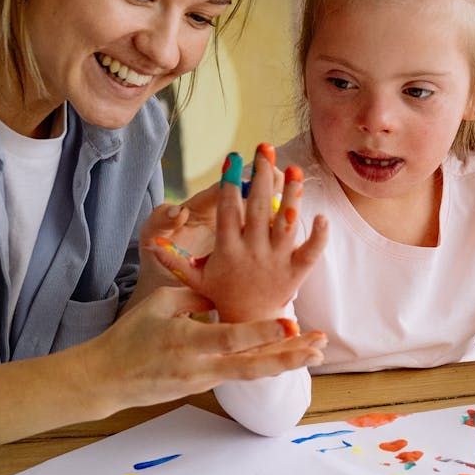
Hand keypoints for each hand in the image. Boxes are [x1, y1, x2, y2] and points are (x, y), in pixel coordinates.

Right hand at [83, 286, 326, 410]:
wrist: (108, 379)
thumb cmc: (130, 335)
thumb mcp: (159, 304)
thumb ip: (195, 298)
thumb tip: (223, 296)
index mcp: (187, 342)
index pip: (232, 338)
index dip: (263, 331)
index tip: (291, 322)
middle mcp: (200, 367)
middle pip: (253, 366)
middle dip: (288, 356)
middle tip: (318, 347)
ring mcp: (204, 380)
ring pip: (252, 373)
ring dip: (284, 362)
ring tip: (314, 354)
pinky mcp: (204, 385)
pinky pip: (239, 373)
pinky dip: (264, 363)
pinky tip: (286, 357)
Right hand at [150, 144, 328, 322]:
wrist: (249, 325)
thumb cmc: (221, 295)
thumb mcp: (194, 279)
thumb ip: (174, 259)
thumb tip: (151, 243)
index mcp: (228, 250)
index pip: (229, 211)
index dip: (230, 184)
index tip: (233, 158)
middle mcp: (253, 252)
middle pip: (259, 209)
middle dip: (262, 177)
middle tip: (266, 149)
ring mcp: (276, 261)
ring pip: (286, 224)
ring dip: (292, 196)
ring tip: (294, 169)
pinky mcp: (296, 273)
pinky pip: (310, 252)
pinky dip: (318, 235)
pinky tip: (322, 215)